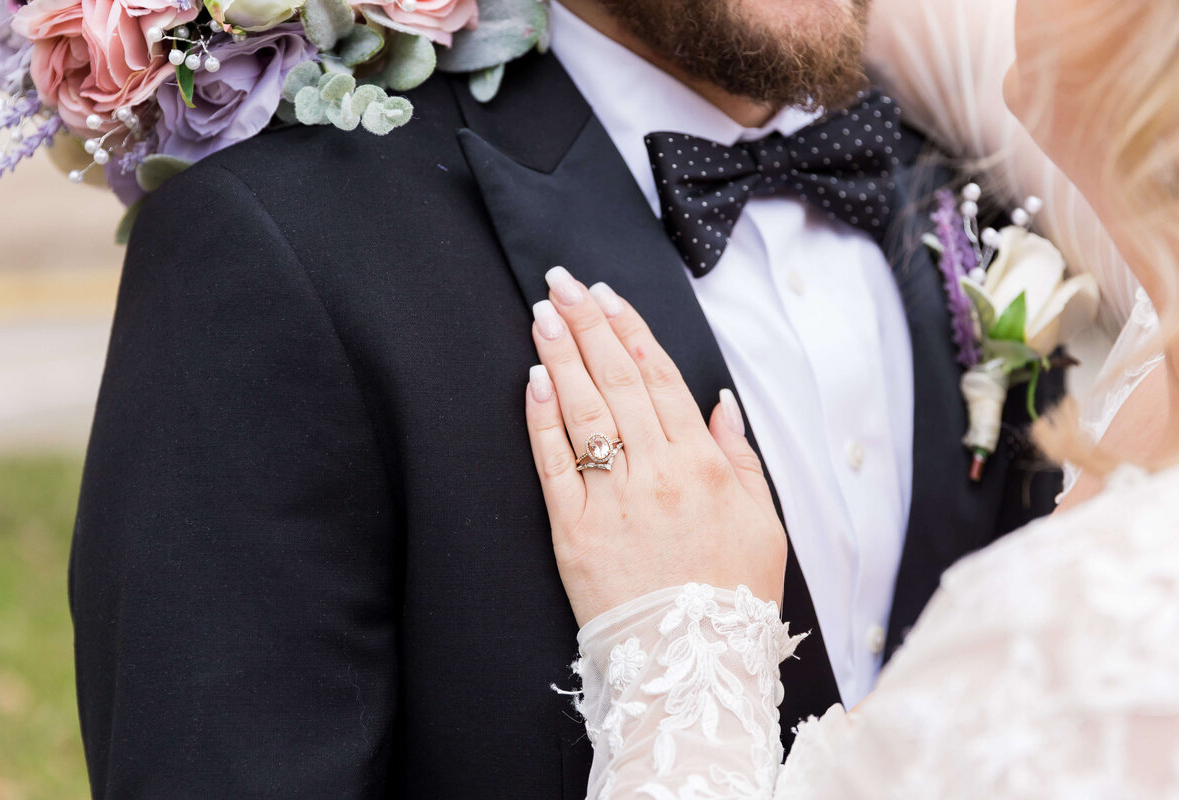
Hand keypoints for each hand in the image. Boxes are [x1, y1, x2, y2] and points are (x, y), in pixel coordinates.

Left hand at [524, 266, 787, 626]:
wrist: (693, 669)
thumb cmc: (733, 597)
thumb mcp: (762, 523)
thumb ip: (740, 458)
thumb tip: (717, 402)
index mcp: (703, 466)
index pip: (659, 380)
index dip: (630, 332)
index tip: (607, 295)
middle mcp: (657, 473)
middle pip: (616, 382)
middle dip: (587, 325)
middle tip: (562, 281)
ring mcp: (613, 501)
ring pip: (584, 413)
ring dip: (561, 357)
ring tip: (542, 314)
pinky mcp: (574, 533)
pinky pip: (554, 466)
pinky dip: (542, 421)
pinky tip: (533, 382)